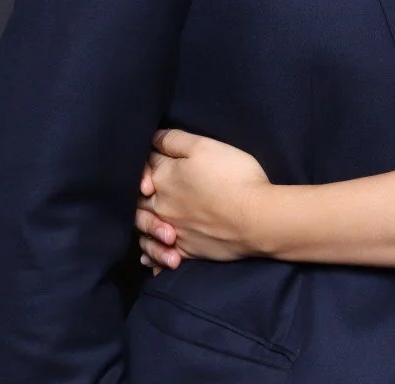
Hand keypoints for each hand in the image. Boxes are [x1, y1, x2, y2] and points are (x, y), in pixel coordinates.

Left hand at [135, 129, 272, 269]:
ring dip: (143, 221)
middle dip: (140, 188)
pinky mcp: (186, 249)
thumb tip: (154, 138)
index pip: (147, 162)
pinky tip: (150, 256)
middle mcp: (161, 205)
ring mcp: (172, 229)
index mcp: (163, 177)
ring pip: (145, 226)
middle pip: (139, 195)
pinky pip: (160, 253)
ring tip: (146, 218)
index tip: (159, 153)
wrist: (256, 219)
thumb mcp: (205, 146)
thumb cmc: (233, 178)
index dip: (152, 155)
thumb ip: (176, 140)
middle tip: (146, 185)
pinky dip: (152, 254)